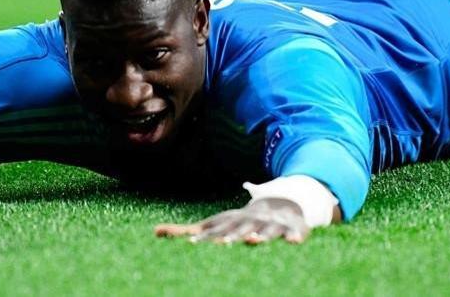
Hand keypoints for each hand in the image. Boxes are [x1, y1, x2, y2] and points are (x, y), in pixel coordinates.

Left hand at [154, 197, 310, 244]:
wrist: (280, 204)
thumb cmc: (239, 222)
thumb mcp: (214, 224)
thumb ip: (185, 231)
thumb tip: (155, 232)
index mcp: (229, 224)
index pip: (215, 232)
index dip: (204, 238)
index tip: (192, 244)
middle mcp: (248, 222)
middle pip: (238, 230)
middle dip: (230, 237)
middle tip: (221, 245)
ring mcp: (270, 225)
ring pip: (265, 231)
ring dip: (260, 236)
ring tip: (254, 241)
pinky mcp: (291, 230)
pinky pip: (293, 234)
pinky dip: (294, 238)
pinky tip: (294, 243)